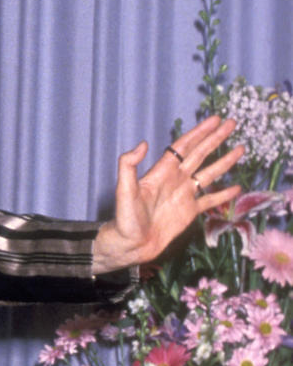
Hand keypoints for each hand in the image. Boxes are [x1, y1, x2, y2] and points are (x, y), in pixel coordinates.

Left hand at [92, 114, 243, 273]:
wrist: (131, 245)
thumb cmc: (125, 219)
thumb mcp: (124, 190)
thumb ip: (129, 165)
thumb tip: (142, 143)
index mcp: (162, 171)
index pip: (184, 146)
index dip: (199, 132)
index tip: (215, 120)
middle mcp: (176, 179)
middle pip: (200, 154)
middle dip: (215, 139)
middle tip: (232, 124)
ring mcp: (184, 195)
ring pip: (209, 174)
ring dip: (224, 162)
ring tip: (240, 149)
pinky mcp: (189, 212)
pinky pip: (210, 200)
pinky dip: (223, 195)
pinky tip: (236, 188)